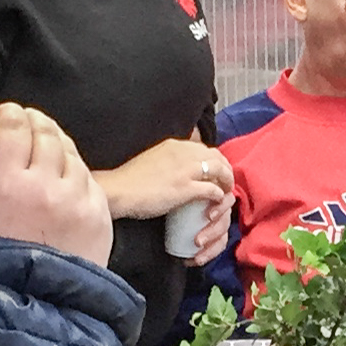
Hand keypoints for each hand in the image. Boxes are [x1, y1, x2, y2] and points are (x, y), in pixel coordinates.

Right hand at [0, 104, 112, 264]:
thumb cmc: (5, 261)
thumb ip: (2, 176)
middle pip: (45, 134)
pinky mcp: (99, 210)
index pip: (15, 129)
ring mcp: (76, 197)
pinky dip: (76, 171)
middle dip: (37, 122)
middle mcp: (44, 185)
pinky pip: (88, 177)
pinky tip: (67, 175)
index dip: (13, 114)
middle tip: (32, 120)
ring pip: (70, 152)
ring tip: (50, 146)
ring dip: (59, 144)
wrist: (41, 301)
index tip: (11, 112)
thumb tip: (11, 144)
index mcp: (7, 184)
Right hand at [94, 137, 233, 235]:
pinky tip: (217, 201)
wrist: (118, 190)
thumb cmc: (129, 180)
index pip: (202, 148)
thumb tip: (174, 168)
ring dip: (226, 180)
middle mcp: (183, 153)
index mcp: (174, 145)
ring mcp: (186, 170)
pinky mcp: (186, 188)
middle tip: (226, 181)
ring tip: (225, 191)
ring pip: (219, 169)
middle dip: (224, 168)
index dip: (212, 160)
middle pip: (216, 156)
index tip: (214, 171)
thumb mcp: (152, 159)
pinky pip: (212, 189)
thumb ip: (167, 160)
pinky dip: (218, 195)